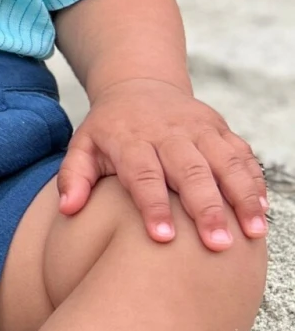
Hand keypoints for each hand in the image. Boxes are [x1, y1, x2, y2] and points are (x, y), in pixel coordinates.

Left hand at [57, 78, 267, 250]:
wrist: (138, 85)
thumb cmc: (109, 129)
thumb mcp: (83, 146)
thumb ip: (73, 176)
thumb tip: (68, 208)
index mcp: (130, 139)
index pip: (143, 175)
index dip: (153, 206)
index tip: (163, 239)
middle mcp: (167, 132)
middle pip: (190, 171)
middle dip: (206, 208)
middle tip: (218, 244)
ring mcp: (198, 129)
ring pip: (224, 161)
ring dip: (241, 196)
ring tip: (252, 230)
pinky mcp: (220, 128)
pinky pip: (241, 154)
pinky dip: (254, 180)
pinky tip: (262, 209)